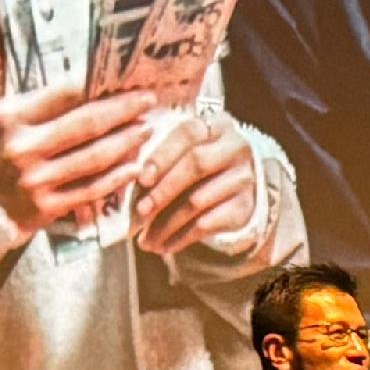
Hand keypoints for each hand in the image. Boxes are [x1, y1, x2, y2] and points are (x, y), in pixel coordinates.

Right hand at [0, 85, 156, 241]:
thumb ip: (35, 103)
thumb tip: (83, 88)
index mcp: (11, 117)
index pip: (66, 94)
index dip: (100, 86)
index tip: (125, 80)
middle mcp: (24, 148)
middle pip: (87, 124)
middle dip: (123, 110)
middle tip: (148, 101)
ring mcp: (36, 181)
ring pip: (94, 158)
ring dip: (127, 142)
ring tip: (146, 129)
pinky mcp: (44, 208)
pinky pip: (90, 190)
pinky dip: (116, 177)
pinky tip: (134, 165)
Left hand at [131, 108, 259, 256]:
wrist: (236, 186)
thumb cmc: (197, 163)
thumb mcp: (184, 149)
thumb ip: (158, 153)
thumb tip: (125, 178)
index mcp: (214, 124)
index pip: (187, 133)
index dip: (162, 155)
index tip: (141, 178)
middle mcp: (234, 146)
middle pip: (196, 164)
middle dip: (163, 190)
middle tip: (140, 211)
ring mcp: (242, 177)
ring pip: (198, 200)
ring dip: (166, 223)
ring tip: (145, 239)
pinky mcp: (243, 206)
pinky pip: (207, 224)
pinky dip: (180, 237)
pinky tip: (164, 245)